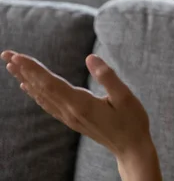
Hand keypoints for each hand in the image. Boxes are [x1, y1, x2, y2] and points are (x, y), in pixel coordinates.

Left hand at [1, 50, 153, 160]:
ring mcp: (70, 118)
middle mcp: (70, 112)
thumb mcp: (125, 96)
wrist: (131, 148)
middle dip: (24, 70)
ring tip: (12, 66)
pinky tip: (29, 88)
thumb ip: (107, 76)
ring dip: (26, 79)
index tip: (18, 56)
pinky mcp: (73, 120)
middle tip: (7, 54)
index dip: (33, 68)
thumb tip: (90, 57)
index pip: (50, 83)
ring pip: (42, 96)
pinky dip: (36, 94)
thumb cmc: (132, 121)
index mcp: (81, 104)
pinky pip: (48, 105)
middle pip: (41, 88)